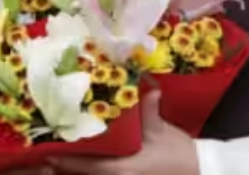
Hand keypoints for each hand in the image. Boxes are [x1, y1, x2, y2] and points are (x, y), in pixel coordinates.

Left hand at [49, 91, 198, 174]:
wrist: (203, 171)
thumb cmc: (180, 155)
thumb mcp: (161, 131)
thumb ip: (148, 108)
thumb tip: (147, 82)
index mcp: (122, 169)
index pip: (85, 165)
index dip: (63, 159)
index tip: (45, 151)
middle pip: (84, 173)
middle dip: (65, 164)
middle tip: (47, 149)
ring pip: (94, 174)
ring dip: (79, 166)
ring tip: (60, 153)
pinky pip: (104, 173)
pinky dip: (94, 167)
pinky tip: (88, 157)